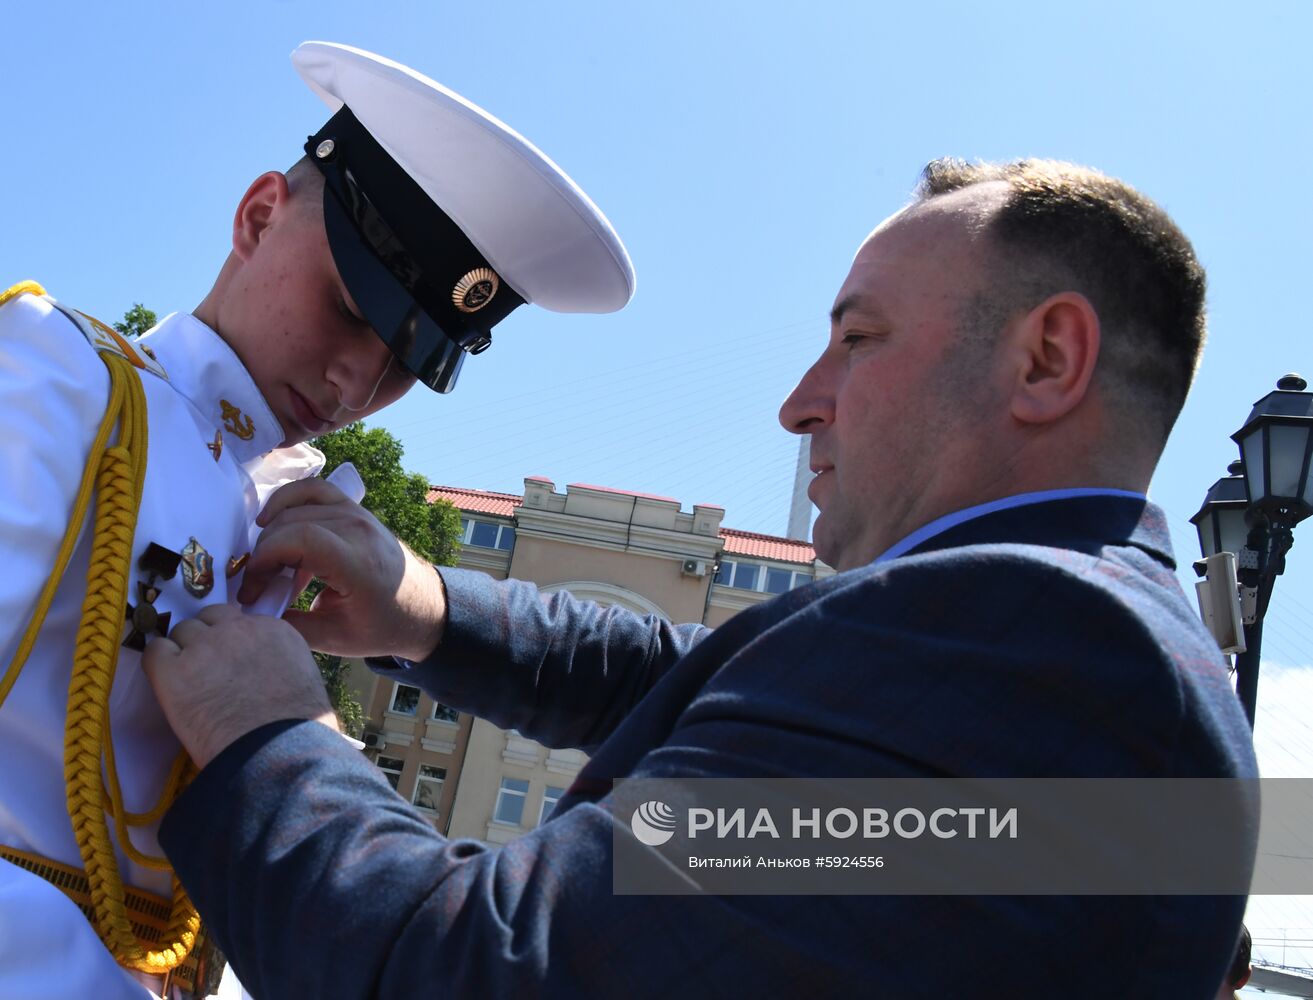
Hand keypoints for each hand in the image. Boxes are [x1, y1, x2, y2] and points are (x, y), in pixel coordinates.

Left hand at [142, 604, 337, 768]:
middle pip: (208, 619)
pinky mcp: (174, 670)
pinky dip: (158, 664)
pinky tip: (168, 685)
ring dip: (182, 651)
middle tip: (207, 670)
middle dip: (206, 639)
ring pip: (181, 631)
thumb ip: (277, 660)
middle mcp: (238, 629)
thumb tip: (261, 668)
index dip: (231, 642)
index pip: (239, 620)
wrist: (275, 749)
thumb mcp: (301, 678)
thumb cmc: (296, 728)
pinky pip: (154, 651)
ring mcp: (204, 646)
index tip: (230, 663)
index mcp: (273, 631)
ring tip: (188, 682)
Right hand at [236, 477, 447, 660]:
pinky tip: (270, 522)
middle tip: (255, 588)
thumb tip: (250, 616)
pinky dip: (286, 500)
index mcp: (358, 562)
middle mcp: (358, 529)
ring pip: (297, 505)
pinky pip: (313, 490)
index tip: (252, 589)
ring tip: (263, 563)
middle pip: (291, 523)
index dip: (265, 559)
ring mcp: (357, 513)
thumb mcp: (337, 639)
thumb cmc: (383, 626)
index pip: (299, 539)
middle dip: (262, 554)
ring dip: (270, 531)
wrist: (423, 607)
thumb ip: (291, 628)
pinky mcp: (353, 509)